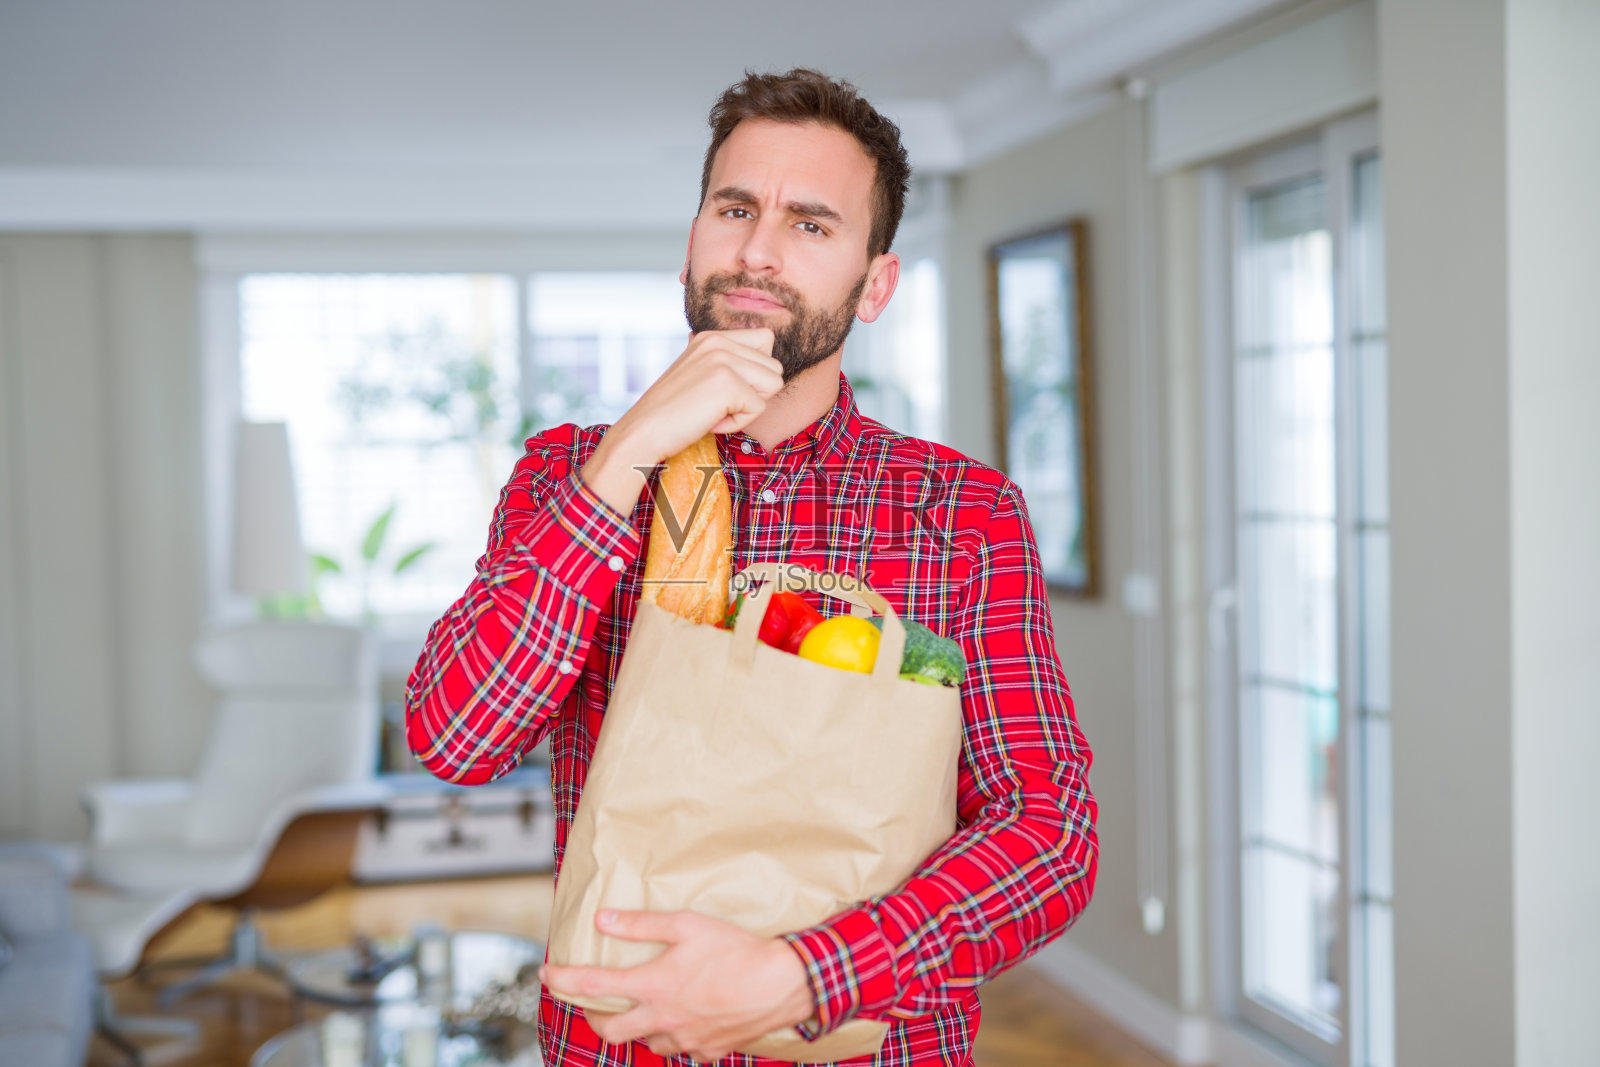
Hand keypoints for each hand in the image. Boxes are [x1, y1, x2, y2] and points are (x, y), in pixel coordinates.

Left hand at [540, 908, 815, 1061]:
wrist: (782, 984)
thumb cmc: (736, 950)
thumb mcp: (687, 925)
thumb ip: (641, 924)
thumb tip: (603, 920)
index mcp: (652, 986)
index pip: (592, 985)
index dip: (564, 979)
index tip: (547, 974)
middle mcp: (661, 1019)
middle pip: (609, 1030)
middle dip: (593, 1017)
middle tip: (594, 1004)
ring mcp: (684, 1040)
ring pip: (644, 1042)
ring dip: (636, 1027)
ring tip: (644, 1007)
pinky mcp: (706, 1051)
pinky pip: (680, 1049)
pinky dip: (673, 1036)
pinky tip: (684, 1020)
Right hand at [580, 329, 780, 514]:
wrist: (642, 433)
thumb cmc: (673, 412)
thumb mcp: (699, 373)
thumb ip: (727, 361)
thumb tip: (766, 350)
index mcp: (711, 336)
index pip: (766, 341)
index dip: (754, 373)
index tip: (722, 389)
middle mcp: (717, 340)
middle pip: (774, 366)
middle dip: (753, 392)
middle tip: (716, 403)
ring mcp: (722, 359)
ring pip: (773, 384)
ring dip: (747, 407)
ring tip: (714, 411)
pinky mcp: (727, 383)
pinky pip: (759, 408)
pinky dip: (738, 423)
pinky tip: (709, 421)